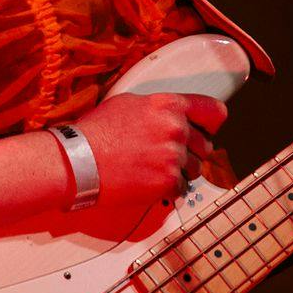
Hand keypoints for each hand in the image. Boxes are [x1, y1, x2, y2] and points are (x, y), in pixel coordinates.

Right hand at [70, 92, 227, 205]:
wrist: (78, 161)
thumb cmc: (96, 132)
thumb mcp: (130, 103)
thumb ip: (159, 109)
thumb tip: (173, 115)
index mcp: (169, 105)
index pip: (214, 111)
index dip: (211, 123)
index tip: (206, 129)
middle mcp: (175, 129)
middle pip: (205, 144)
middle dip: (190, 151)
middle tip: (167, 154)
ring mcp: (173, 156)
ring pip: (195, 168)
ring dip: (180, 171)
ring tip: (153, 168)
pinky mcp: (166, 181)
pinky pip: (182, 188)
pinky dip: (169, 189)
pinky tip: (149, 182)